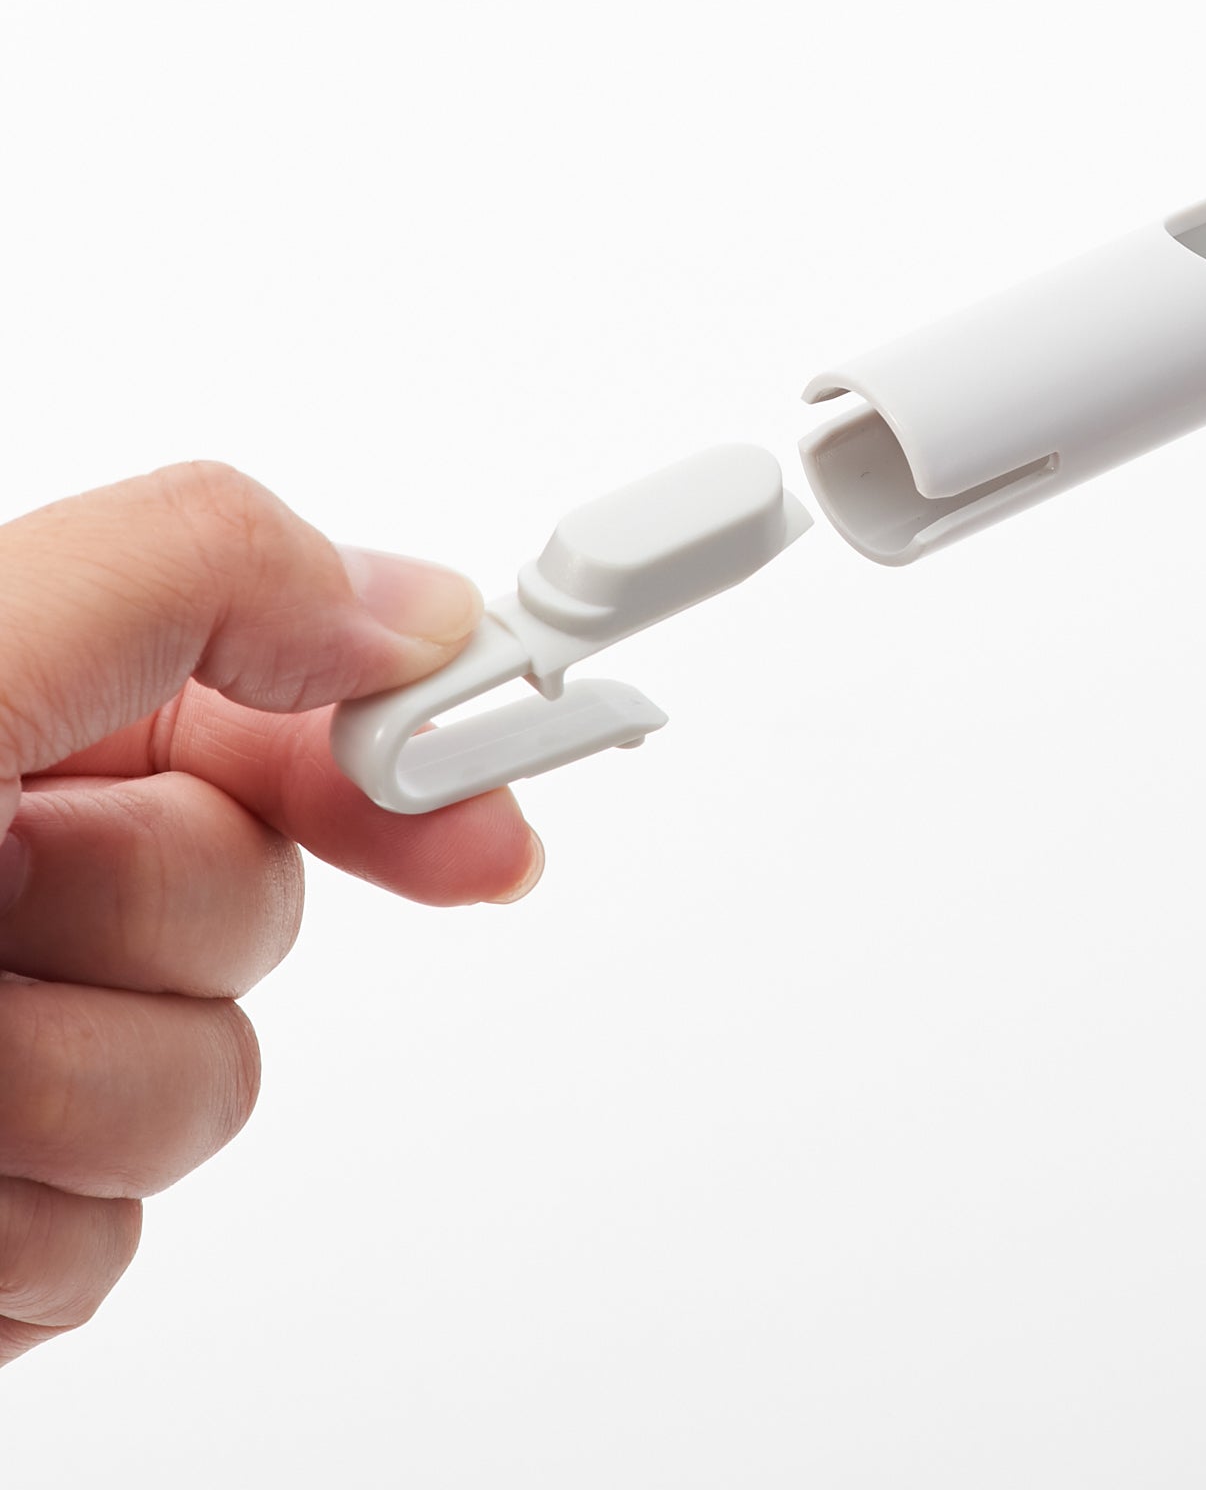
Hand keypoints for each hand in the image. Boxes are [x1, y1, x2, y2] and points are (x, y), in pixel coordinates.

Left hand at [0, 463, 538, 1365]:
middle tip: (2, 891)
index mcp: (16, 716)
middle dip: (147, 916)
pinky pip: (100, 1250)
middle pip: (261, 910)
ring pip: (199, 1093)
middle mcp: (9, 875)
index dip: (428, 714)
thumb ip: (199, 566)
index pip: (300, 701)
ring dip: (50, 1087)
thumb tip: (410, 604)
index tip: (541, 721)